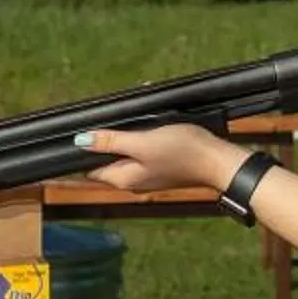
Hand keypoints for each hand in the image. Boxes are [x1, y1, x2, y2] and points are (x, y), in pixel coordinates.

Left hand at [74, 122, 241, 193]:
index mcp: (123, 179)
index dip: (84, 150)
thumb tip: (80, 141)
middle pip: (108, 160)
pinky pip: (143, 152)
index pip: (91, 168)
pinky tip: (149, 125)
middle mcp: (133, 181)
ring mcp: (149, 175)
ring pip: (127, 154)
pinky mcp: (162, 167)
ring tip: (132, 117)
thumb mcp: (142, 143)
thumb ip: (111, 142)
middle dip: (107, 139)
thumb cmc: (181, 151)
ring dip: (125, 136)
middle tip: (111, 117)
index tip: (85, 130)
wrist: (217, 160)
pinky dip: (141, 138)